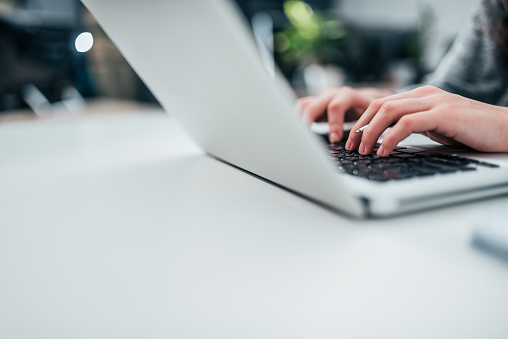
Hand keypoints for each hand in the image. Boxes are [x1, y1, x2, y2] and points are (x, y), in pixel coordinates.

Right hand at [297, 87, 392, 142]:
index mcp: (348, 96)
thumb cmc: (370, 110)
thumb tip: (361, 144)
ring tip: (298, 137)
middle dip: (308, 123)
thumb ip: (365, 127)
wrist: (366, 99)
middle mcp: (332, 95)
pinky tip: (296, 133)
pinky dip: (297, 119)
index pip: (336, 106)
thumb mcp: (372, 116)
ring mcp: (321, 98)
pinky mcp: (315, 104)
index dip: (333, 123)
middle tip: (308, 141)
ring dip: (299, 120)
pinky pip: (301, 108)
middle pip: (313, 106)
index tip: (334, 139)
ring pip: (303, 105)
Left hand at [346, 85, 507, 155]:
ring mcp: (435, 102)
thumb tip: (387, 141)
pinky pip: (407, 123)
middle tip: (350, 147)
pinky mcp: (444, 114)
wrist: (507, 129)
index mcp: (421, 96)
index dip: (362, 121)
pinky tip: (383, 151)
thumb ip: (414, 126)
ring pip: (389, 111)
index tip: (352, 139)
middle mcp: (425, 94)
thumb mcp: (436, 127)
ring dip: (370, 132)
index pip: (381, 103)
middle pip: (380, 105)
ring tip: (363, 150)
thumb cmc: (472, 131)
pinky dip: (391, 137)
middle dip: (360, 126)